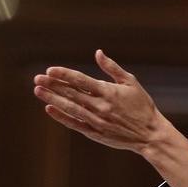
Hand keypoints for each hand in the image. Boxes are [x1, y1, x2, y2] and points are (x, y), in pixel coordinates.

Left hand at [33, 49, 168, 153]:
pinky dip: (62, 117)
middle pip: (71, 93)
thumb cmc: (142, 106)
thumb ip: (112, 68)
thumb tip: (98, 53)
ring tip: (38, 90)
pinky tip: (50, 109)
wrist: (150, 134)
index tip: (50, 70)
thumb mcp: (131, 82)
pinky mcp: (96, 133)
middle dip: (53, 85)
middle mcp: (100, 106)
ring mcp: (97, 121)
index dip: (64, 75)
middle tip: (37, 78)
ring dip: (53, 99)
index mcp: (108, 92)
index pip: (81, 80)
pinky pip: (75, 124)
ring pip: (70, 108)